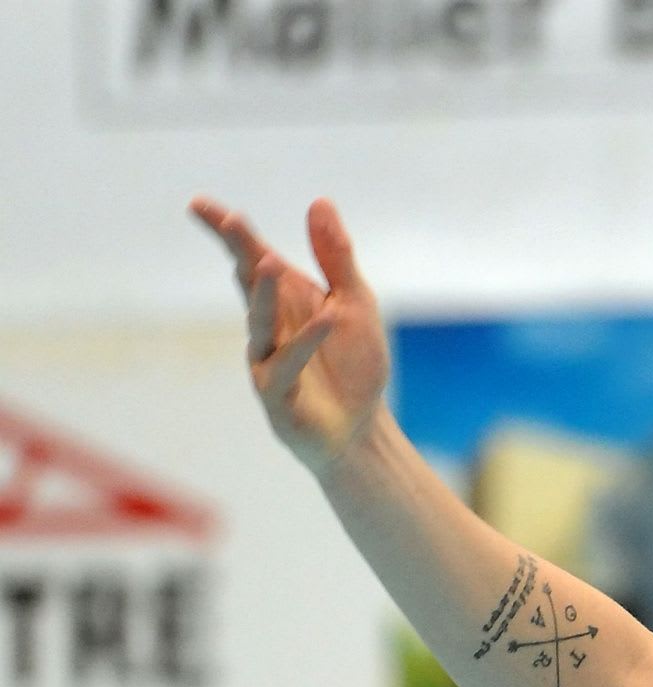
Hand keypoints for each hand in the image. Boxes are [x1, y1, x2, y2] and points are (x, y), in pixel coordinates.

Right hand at [189, 197, 390, 474]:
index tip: (201, 206)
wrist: (361, 428)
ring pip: (261, 323)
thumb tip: (319, 202)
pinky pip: (290, 364)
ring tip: (269, 262)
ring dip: (265, 293)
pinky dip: (308, 341)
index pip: (251, 258)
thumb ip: (336, 257)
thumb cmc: (354, 364)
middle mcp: (268, 326)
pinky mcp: (278, 395)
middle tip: (228, 222)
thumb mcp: (355, 302)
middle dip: (240, 253)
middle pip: (249, 283)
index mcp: (284, 299)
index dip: (228, 232)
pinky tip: (328, 318)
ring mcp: (268, 360)